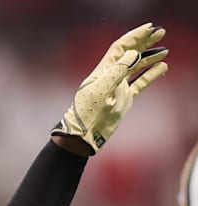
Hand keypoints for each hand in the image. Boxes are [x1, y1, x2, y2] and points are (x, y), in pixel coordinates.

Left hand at [52, 22, 167, 154]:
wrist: (85, 134)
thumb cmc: (89, 112)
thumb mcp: (102, 90)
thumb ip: (117, 71)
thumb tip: (133, 53)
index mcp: (103, 71)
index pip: (120, 48)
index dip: (134, 37)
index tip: (149, 29)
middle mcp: (111, 76)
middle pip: (129, 54)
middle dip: (144, 42)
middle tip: (160, 33)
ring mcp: (118, 87)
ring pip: (136, 67)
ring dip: (149, 57)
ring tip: (164, 50)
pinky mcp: (124, 98)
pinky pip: (139, 83)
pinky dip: (150, 75)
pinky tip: (161, 67)